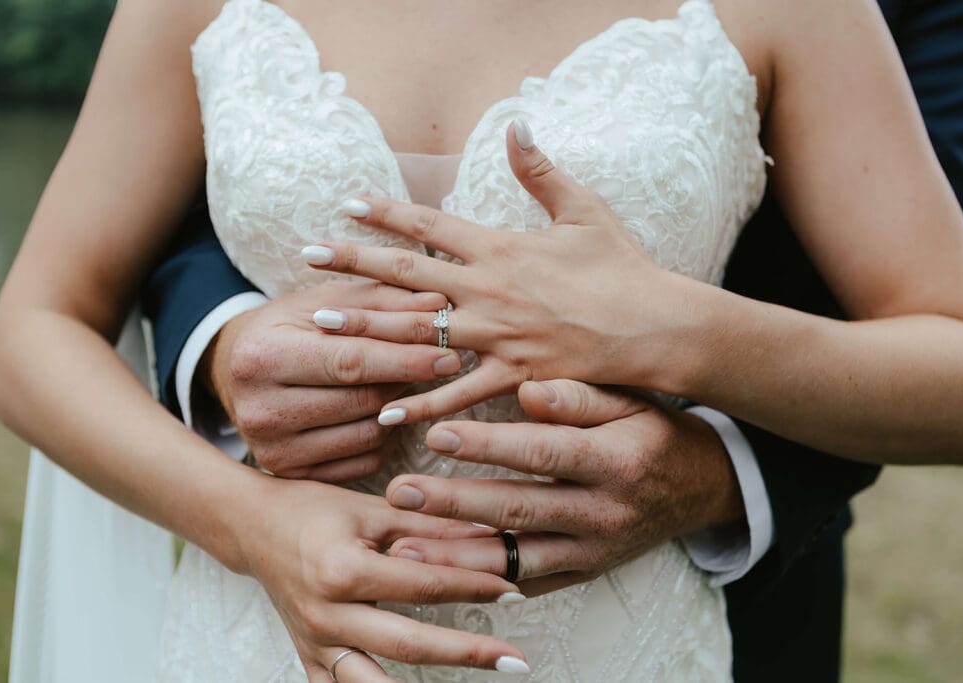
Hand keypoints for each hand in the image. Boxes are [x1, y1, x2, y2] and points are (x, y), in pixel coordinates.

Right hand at [203, 280, 461, 480]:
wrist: (235, 371)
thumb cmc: (288, 328)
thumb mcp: (325, 301)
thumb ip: (381, 300)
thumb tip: (438, 304)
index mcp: (262, 357)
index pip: (351, 362)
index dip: (405, 358)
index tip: (449, 352)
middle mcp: (261, 410)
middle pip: (363, 401)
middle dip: (409, 380)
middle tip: (444, 362)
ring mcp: (273, 450)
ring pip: (369, 434)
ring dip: (400, 408)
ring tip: (407, 381)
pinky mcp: (291, 474)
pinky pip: (364, 461)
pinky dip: (386, 436)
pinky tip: (386, 411)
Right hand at [233, 477, 530, 679]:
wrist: (252, 527)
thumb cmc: (310, 510)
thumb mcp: (370, 508)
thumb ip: (428, 525)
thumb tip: (486, 534)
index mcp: (342, 571)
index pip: (423, 585)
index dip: (472, 588)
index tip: (512, 591)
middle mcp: (326, 614)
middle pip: (408, 644)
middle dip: (466, 652)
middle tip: (514, 659)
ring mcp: (315, 643)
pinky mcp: (309, 658)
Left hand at [302, 119, 693, 424]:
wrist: (656, 325)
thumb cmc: (622, 268)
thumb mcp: (583, 209)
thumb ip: (541, 170)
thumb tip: (515, 124)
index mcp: (501, 247)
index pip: (429, 225)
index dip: (384, 212)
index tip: (345, 204)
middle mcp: (488, 289)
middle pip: (406, 273)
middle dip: (353, 262)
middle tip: (306, 255)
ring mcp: (496, 335)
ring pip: (417, 330)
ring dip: (366, 326)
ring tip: (321, 324)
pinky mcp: (512, 375)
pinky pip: (457, 392)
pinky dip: (421, 404)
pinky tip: (383, 411)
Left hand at [381, 380, 744, 596]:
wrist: (698, 488)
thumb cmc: (652, 432)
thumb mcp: (628, 401)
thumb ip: (577, 396)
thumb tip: (525, 389)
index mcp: (616, 462)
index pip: (544, 453)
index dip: (490, 447)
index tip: (436, 435)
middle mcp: (605, 514)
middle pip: (520, 510)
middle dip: (455, 504)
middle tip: (400, 493)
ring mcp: (593, 552)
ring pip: (517, 560)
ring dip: (457, 557)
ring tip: (403, 547)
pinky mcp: (582, 573)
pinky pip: (528, 583)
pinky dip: (484, 581)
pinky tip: (440, 572)